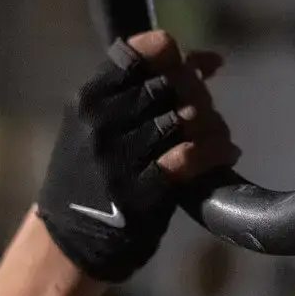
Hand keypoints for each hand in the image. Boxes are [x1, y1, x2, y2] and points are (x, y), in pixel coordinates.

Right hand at [38, 31, 239, 283]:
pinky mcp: (141, 192)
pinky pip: (190, 158)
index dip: (173, 54)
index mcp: (88, 100)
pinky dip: (216, 151)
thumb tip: (209, 61)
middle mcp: (101, 123)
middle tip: (208, 113)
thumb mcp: (100, 127)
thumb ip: (143, 92)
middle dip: (199, 94)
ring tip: (219, 137)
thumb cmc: (91, 177)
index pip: (135, 53)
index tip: (191, 70)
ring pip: (184, 119)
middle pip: (169, 84)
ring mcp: (120, 158)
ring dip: (214, 125)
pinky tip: (226, 154)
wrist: (68, 242)